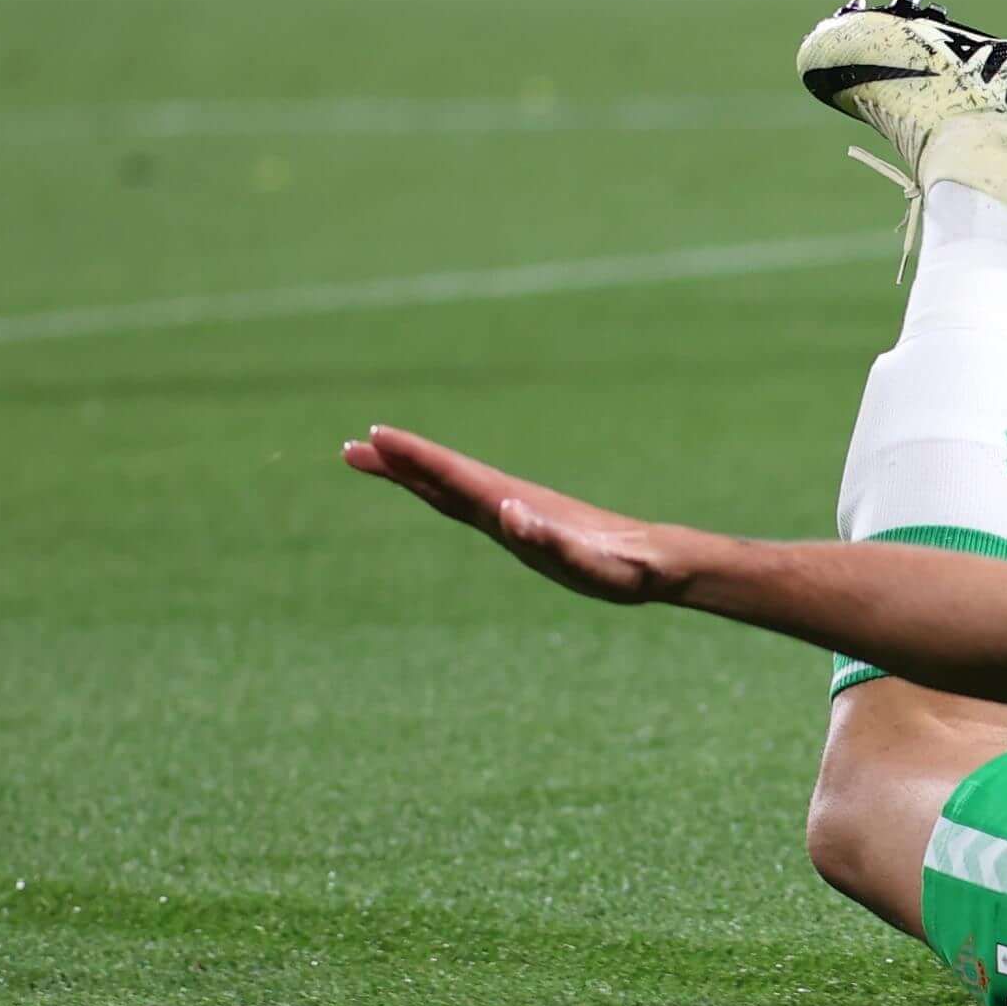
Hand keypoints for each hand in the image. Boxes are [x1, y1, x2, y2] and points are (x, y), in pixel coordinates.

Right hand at [346, 425, 700, 604]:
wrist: (656, 562)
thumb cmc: (625, 569)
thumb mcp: (592, 564)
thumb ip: (554, 541)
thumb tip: (509, 511)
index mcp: (516, 507)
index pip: (455, 477)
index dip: (415, 458)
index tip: (377, 437)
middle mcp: (509, 502)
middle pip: (442, 477)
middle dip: (397, 462)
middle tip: (350, 447)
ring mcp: (514, 512)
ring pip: (451, 487)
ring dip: (411, 472)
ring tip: (372, 458)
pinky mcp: (522, 525)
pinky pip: (468, 502)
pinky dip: (439, 488)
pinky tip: (429, 486)